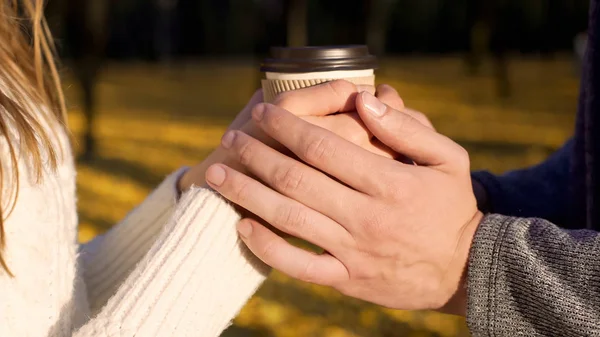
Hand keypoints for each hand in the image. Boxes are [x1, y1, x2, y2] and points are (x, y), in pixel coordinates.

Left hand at [204, 91, 480, 314]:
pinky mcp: (347, 279)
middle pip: (296, 179)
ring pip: (288, 218)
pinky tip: (243, 226)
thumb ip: (408, 129)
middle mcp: (365, 217)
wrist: (465, 269)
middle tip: (231, 137)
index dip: (287, 126)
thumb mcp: (448, 159)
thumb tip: (365, 101)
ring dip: (247, 193)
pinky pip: (298, 265)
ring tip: (217, 173)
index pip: (324, 147)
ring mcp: (353, 251)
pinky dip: (267, 247)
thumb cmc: (453, 207)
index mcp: (389, 183)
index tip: (262, 111)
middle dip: (256, 154)